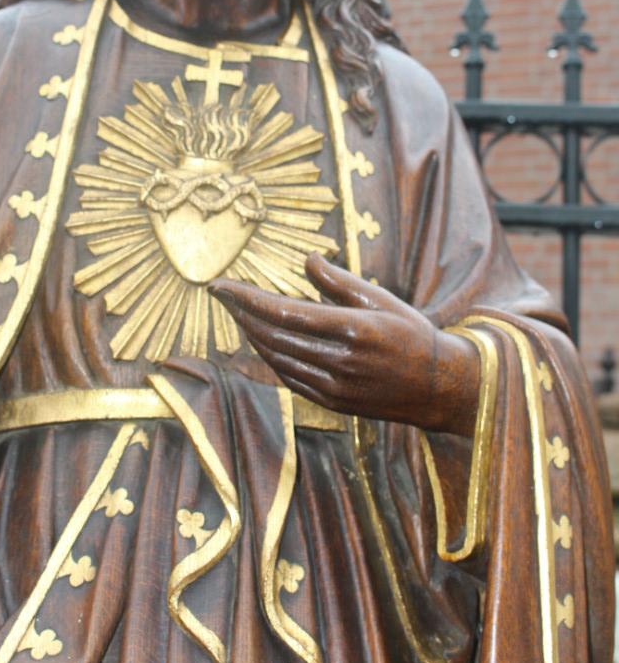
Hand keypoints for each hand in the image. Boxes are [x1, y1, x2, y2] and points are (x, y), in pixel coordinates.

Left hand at [209, 254, 479, 437]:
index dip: (247, 298)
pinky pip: (289, 378)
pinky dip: (269, 358)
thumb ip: (339, 282)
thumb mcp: (381, 298)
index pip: (284, 312)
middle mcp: (340, 362)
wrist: (440, 386)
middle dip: (241, 313)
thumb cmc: (411, 334)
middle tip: (221, 295)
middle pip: (273, 336)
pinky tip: (260, 341)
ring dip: (251, 335)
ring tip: (237, 313)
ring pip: (277, 359)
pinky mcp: (333, 403)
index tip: (221, 285)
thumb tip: (307, 260)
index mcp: (352, 330)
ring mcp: (335, 387)